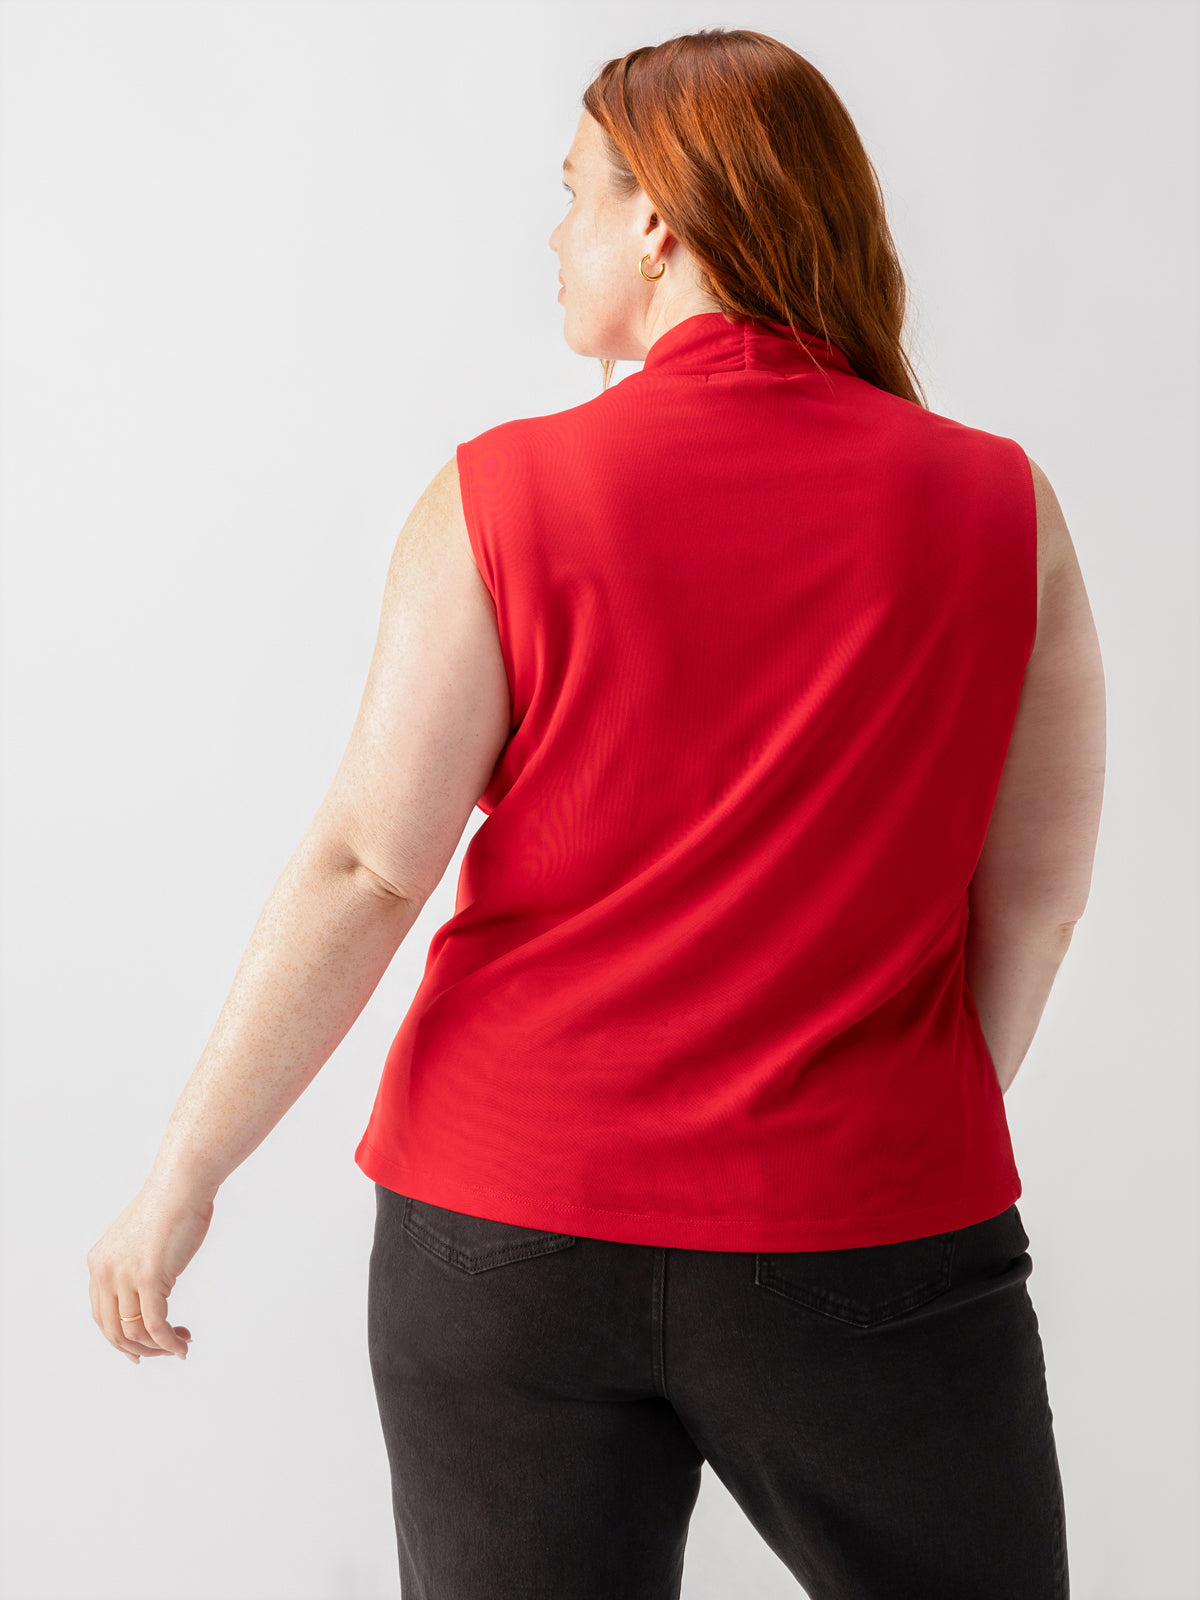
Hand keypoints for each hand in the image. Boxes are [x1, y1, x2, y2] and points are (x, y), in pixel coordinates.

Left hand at [87, 1178, 212, 1363]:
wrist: (182, 1183)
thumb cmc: (172, 1206)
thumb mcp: (142, 1242)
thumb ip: (137, 1267)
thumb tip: (152, 1293)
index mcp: (98, 1263)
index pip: (102, 1316)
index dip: (120, 1339)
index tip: (143, 1350)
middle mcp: (104, 1272)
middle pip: (114, 1331)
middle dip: (140, 1349)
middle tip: (165, 1351)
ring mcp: (124, 1276)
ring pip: (134, 1332)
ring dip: (158, 1347)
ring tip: (181, 1343)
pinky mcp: (148, 1278)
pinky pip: (154, 1325)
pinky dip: (168, 1342)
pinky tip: (182, 1345)